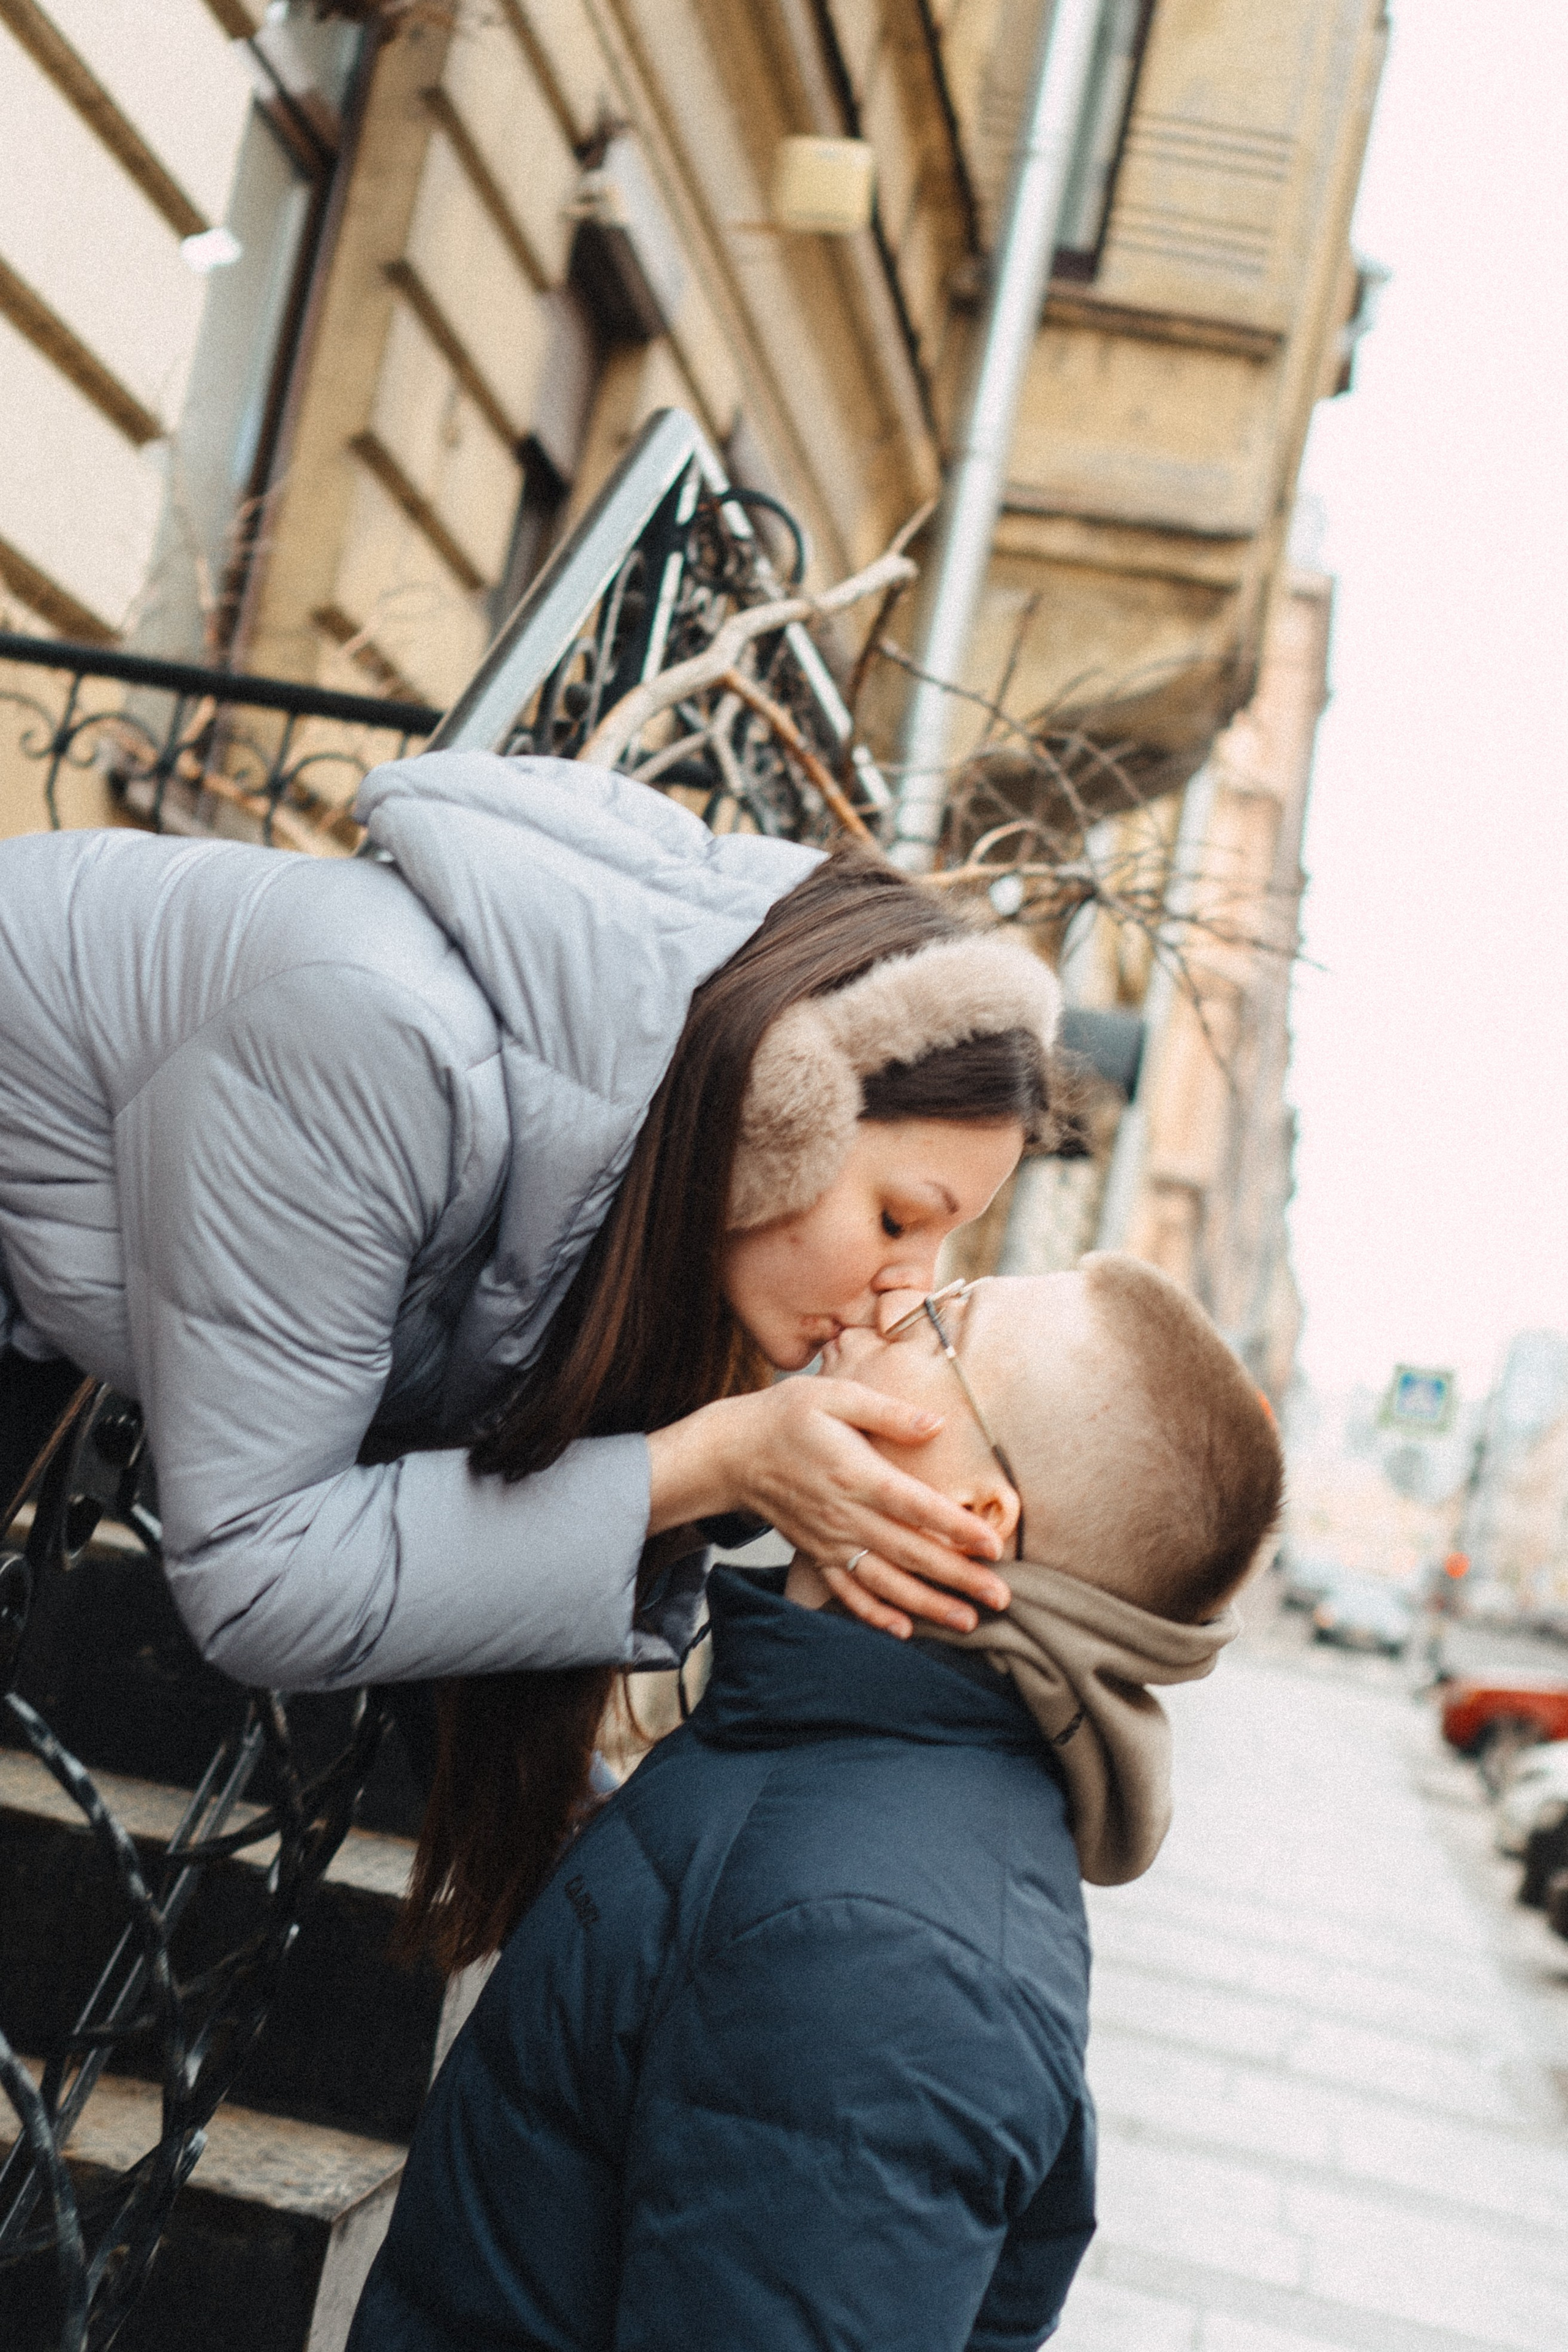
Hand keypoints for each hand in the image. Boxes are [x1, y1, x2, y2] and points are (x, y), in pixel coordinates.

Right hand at [646, 1381, 1011, 1639]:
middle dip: (959, 1578)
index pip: (916, 1507)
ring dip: (927, 1605)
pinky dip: (874, 1614)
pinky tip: (903, 1630)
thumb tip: (937, 1424)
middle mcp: (845, 1514)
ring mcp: (830, 1540)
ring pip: (885, 1581)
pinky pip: (847, 1591)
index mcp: (856, 1474)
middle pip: (910, 1553)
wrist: (731, 1452)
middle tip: (1001, 1598)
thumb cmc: (786, 1417)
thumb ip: (889, 1412)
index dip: (956, 1528)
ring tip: (968, 1621)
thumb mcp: (836, 1395)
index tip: (994, 1546)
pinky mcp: (815, 1553)